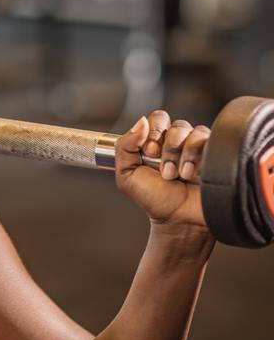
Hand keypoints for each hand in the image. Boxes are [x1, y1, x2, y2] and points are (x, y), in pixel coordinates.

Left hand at [114, 110, 211, 229]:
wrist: (179, 221)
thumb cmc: (155, 200)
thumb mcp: (127, 174)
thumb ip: (125, 146)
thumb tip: (140, 122)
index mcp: (156, 142)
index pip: (157, 119)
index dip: (153, 132)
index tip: (150, 152)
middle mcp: (177, 142)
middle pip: (175, 123)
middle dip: (167, 145)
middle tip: (163, 168)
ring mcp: (196, 148)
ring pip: (191, 130)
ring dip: (180, 153)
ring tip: (176, 175)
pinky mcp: (214, 155)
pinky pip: (207, 138)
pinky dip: (196, 154)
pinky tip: (189, 173)